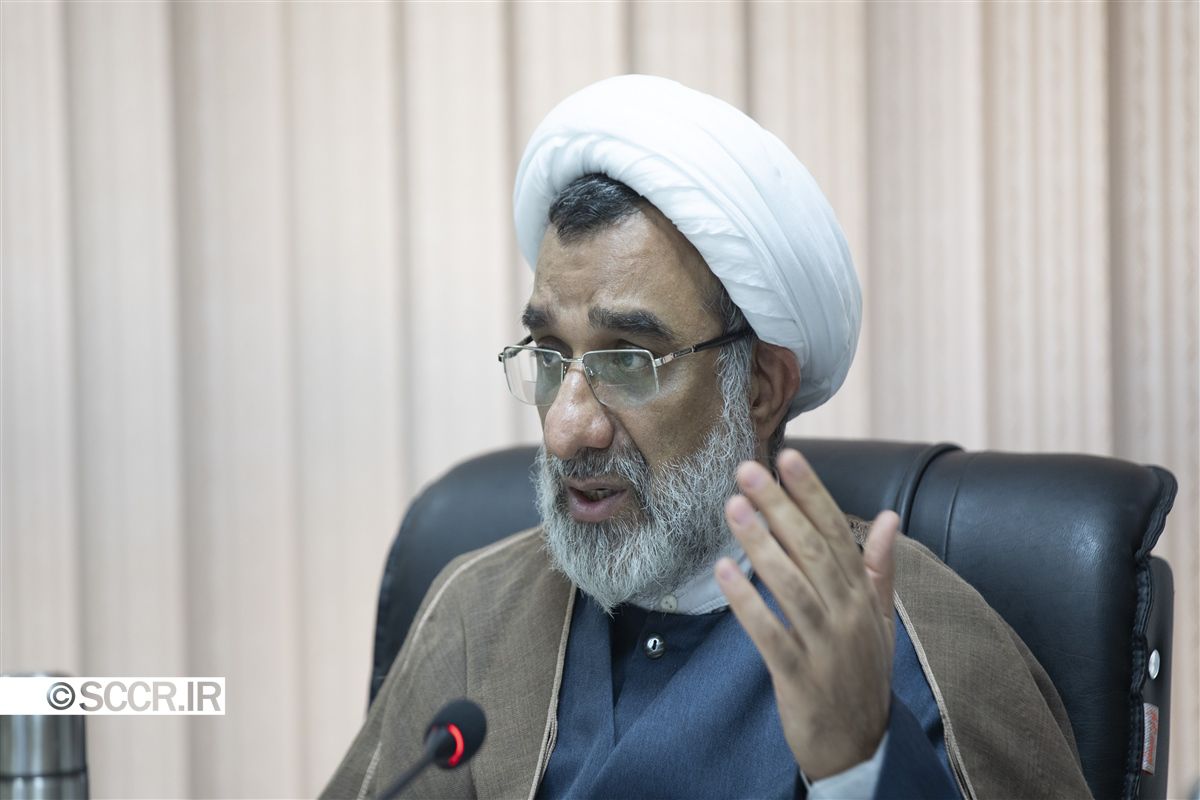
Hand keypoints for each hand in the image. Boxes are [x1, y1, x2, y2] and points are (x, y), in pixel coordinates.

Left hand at [714, 448, 898, 779]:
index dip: (812, 493)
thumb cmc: (861, 674)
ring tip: (733, 507)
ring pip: (793, 586)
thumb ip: (879, 567)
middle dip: (780, 507)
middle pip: (813, 550)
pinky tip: (723, 572)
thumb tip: (890, 517)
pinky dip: (747, 603)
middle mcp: (847, 614)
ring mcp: (826, 646)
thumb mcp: (879, 619)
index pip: (837, 533)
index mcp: (861, 595)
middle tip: (747, 469)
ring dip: (761, 545)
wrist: (859, 745)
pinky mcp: (800, 676)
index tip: (789, 456)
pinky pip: (771, 634)